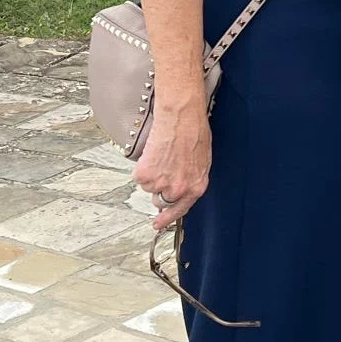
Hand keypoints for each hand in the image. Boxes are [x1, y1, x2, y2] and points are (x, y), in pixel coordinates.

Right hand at [134, 100, 211, 231]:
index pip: (181, 210)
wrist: (182, 117)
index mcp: (196, 187)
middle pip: (161, 201)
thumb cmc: (195, 132)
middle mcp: (179, 190)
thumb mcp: (201, 161)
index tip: (158, 224)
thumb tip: (182, 185)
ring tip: (161, 156)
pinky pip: (138, 176)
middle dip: (159, 189)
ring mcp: (161, 184)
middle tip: (161, 172)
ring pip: (148, 187)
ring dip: (151, 174)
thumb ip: (191, 179)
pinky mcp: (145, 175)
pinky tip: (153, 153)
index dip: (168, 218)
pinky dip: (142, 166)